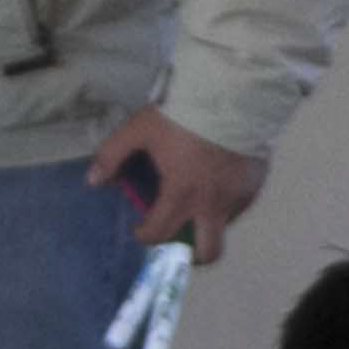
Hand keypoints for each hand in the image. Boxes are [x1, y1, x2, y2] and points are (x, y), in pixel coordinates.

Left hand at [87, 105, 267, 264]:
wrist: (233, 94)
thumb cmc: (184, 114)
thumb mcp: (140, 129)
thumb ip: (113, 155)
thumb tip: (92, 181)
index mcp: (182, 196)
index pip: (160, 233)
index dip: (145, 236)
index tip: (139, 230)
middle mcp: (212, 206)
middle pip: (208, 253)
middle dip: (191, 255)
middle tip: (178, 237)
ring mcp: (238, 197)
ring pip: (224, 227)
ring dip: (207, 223)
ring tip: (197, 201)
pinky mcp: (256, 184)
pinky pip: (240, 204)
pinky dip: (226, 202)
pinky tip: (218, 181)